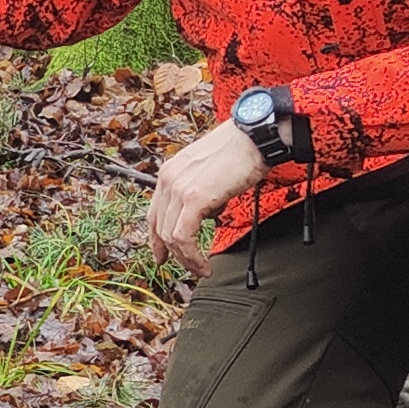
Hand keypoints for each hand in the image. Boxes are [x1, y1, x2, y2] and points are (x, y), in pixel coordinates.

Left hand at [146, 119, 266, 265]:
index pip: (155, 212)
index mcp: (170, 172)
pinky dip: (191, 256)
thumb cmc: (240, 151)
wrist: (253, 137)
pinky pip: (182, 237)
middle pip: (159, 227)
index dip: (157, 238)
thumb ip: (200, 190)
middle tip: (189, 268)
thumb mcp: (209, 171)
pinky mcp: (193, 198)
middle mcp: (168, 179)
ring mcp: (178, 188)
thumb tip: (208, 212)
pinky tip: (203, 264)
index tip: (163, 255)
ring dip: (186, 259)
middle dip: (171, 253)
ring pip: (170, 236)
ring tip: (201, 269)